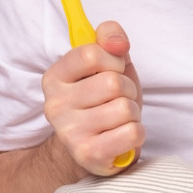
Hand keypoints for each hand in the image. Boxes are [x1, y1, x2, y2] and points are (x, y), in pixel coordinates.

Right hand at [41, 20, 143, 175]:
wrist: (95, 147)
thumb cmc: (103, 100)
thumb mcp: (108, 62)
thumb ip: (110, 38)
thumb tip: (118, 43)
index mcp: (55, 77)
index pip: (91, 53)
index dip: (113, 60)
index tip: (113, 70)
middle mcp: (55, 105)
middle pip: (112, 83)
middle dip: (127, 89)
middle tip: (117, 99)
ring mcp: (69, 132)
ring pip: (125, 108)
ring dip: (132, 112)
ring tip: (118, 119)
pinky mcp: (88, 154)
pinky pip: (133, 133)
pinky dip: (137, 132)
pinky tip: (122, 135)